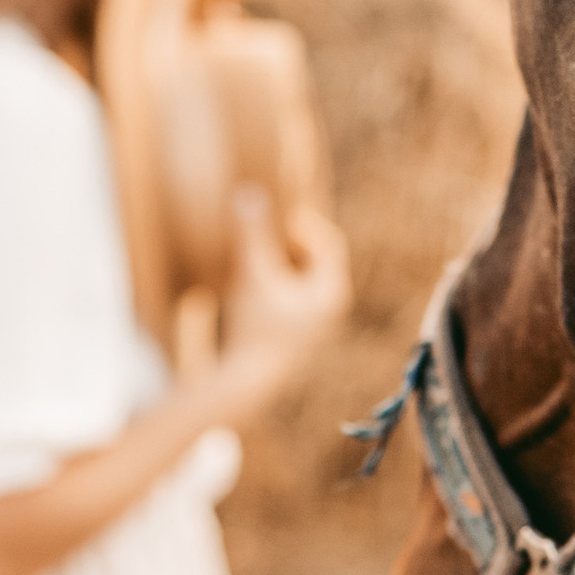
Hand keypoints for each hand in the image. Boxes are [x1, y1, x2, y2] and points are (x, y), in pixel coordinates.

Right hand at [202, 188, 351, 421]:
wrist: (244, 382)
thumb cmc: (253, 326)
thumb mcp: (252, 274)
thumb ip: (252, 234)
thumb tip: (248, 193)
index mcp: (331, 291)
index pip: (327, 243)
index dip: (302, 224)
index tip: (275, 215)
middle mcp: (329, 309)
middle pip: (314, 260)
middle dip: (288, 243)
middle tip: (263, 227)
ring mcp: (314, 325)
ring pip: (300, 280)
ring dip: (279, 263)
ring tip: (252, 253)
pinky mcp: (296, 336)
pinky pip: (290, 298)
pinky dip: (273, 284)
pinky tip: (247, 282)